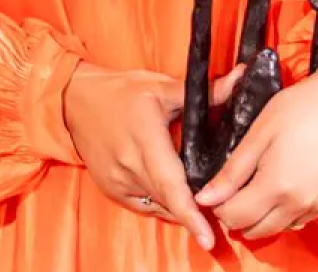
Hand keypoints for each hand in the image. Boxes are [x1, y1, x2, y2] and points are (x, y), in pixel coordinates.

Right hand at [63, 62, 243, 249]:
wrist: (75, 102)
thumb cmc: (121, 92)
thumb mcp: (162, 87)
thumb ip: (206, 91)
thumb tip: (242, 79)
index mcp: (145, 138)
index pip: (171, 184)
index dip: (190, 213)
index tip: (208, 237)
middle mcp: (129, 166)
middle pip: (169, 199)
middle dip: (196, 212)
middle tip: (220, 216)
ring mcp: (118, 182)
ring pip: (159, 205)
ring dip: (180, 207)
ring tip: (201, 204)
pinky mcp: (112, 190)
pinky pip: (146, 206)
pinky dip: (163, 204)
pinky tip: (174, 195)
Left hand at [194, 72, 317, 239]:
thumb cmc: (297, 110)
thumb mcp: (257, 135)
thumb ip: (231, 173)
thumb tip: (203, 198)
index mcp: (276, 186)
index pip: (235, 218)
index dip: (220, 208)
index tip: (220, 191)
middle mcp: (298, 204)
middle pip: (255, 231)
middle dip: (239, 216)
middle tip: (237, 192)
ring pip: (278, 229)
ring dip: (262, 218)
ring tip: (259, 189)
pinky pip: (300, 221)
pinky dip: (286, 214)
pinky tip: (283, 190)